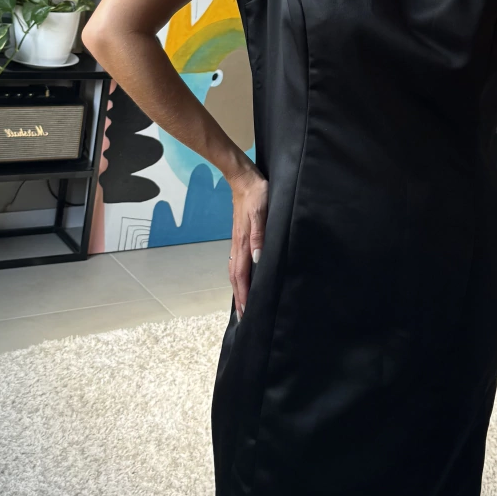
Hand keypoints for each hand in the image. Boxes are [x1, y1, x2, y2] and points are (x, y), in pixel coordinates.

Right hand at [227, 164, 268, 318]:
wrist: (243, 178)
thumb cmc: (256, 194)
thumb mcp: (262, 212)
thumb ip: (259, 235)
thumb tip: (258, 259)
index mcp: (243, 242)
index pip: (242, 275)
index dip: (243, 295)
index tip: (245, 313)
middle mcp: (238, 245)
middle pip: (235, 278)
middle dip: (238, 298)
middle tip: (242, 317)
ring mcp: (237, 241)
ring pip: (235, 271)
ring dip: (237, 289)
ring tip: (241, 304)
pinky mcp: (240, 236)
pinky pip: (237, 262)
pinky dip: (238, 276)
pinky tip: (243, 279)